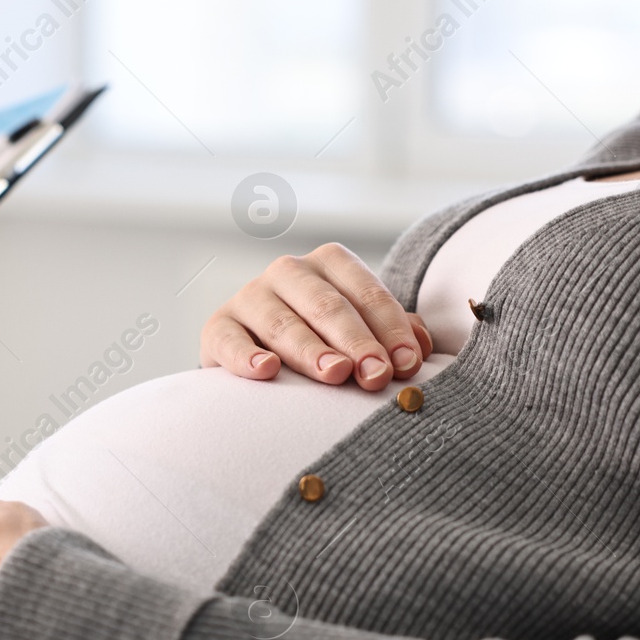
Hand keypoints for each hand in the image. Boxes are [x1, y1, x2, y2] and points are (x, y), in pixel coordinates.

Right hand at [200, 243, 432, 390]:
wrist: (259, 354)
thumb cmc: (324, 342)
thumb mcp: (362, 332)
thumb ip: (395, 334)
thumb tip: (422, 346)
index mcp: (330, 264)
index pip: (366, 292)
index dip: (390, 328)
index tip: (407, 364)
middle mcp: (288, 271)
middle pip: (327, 305)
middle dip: (356, 341)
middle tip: (376, 375)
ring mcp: (249, 297)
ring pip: (282, 322)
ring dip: (310, 350)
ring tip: (334, 374)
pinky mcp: (218, 327)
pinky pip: (229, 339)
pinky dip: (246, 355)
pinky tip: (266, 370)